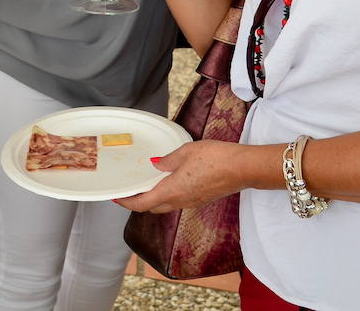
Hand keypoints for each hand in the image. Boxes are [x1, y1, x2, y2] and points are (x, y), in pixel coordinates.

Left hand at [115, 140, 247, 212]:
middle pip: (152, 208)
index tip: (115, 197)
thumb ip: (167, 160)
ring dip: (152, 199)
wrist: (243, 168)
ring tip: (145, 183)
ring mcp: (192, 202)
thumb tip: (155, 164)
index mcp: (172, 191)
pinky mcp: (202, 199)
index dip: (126, 202)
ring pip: (165, 206)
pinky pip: (178, 201)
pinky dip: (166, 196)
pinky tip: (167, 181)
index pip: (142, 204)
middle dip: (137, 201)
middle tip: (128, 189)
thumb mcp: (186, 151)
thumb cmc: (216, 158)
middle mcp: (181, 201)